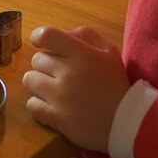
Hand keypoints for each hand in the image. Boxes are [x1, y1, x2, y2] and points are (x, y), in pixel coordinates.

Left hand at [22, 26, 130, 151]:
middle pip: (36, 59)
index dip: (39, 37)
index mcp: (82, 54)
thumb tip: (62, 34)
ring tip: (53, 90)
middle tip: (60, 74)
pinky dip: (38, 105)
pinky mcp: (56, 118)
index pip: (47, 35)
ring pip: (29, 80)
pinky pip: (31, 104)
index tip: (43, 44)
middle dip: (45, 65)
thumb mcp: (108, 51)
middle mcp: (69, 73)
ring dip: (38, 84)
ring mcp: (60, 96)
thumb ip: (85, 35)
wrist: (128, 123)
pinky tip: (51, 106)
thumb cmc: (115, 84)